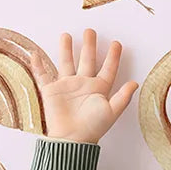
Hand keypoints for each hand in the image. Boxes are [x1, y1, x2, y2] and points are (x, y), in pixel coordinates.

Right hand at [37, 28, 138, 142]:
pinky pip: (43, 75)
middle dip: (89, 46)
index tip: (117, 43)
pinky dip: (38, 65)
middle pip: (87, 61)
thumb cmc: (92, 127)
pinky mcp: (51, 91)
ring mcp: (67, 86)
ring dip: (65, 49)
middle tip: (90, 31)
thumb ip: (123, 97)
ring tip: (66, 35)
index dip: (113, 57)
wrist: (71, 139)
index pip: (108, 69)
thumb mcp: (111, 111)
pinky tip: (35, 54)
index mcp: (99, 89)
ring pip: (66, 63)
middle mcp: (83, 85)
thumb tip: (135, 83)